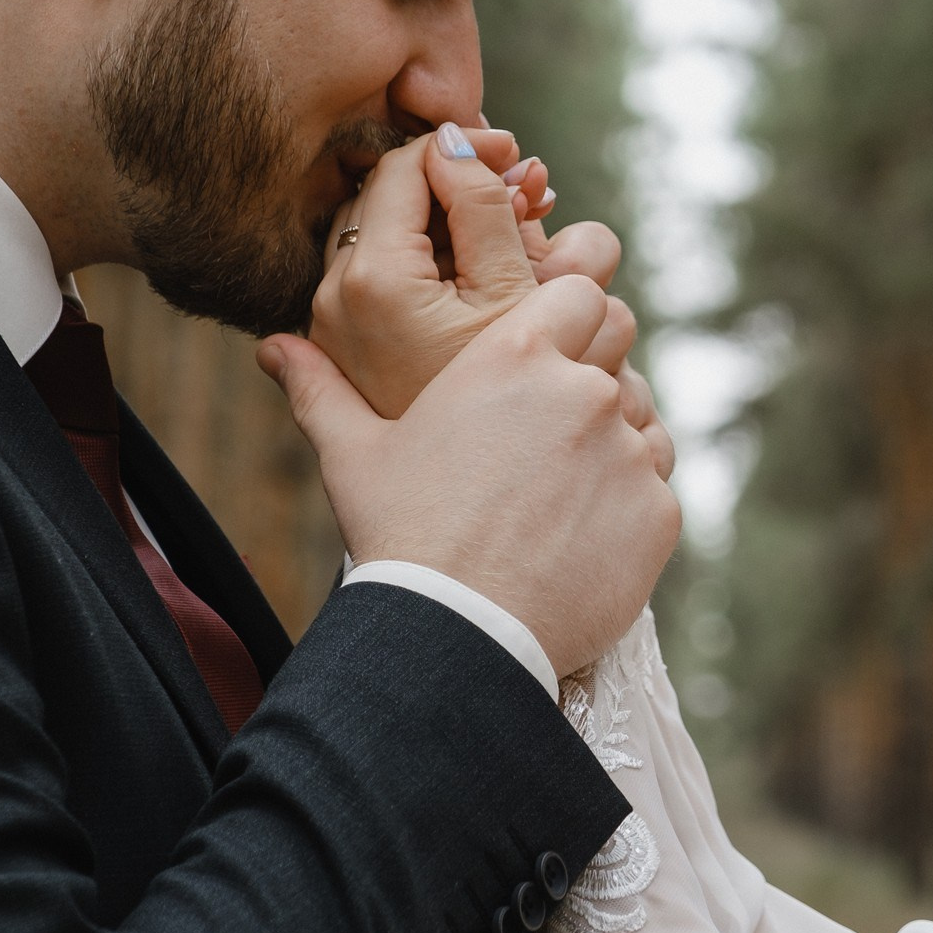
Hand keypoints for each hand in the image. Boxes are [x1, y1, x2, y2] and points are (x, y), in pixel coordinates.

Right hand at [259, 276, 681, 675]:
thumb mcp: (355, 457)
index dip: (569, 320)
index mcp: (515, 356)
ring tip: (553, 503)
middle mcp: (584, 390)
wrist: (460, 637)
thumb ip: (323, 390)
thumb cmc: (402, 539)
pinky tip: (576, 543)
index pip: (581, 294)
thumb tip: (274, 347)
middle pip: (615, 358)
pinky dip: (626, 512)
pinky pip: (654, 493)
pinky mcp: (659, 511)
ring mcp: (630, 451)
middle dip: (589, 387)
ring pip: (641, 428)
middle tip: (543, 443)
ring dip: (611, 451)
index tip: (546, 357)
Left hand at [311, 122, 626, 417]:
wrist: (471, 522)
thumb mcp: (513, 294)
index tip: (516, 159)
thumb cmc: (510, 405)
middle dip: (461, 189)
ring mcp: (335, 330)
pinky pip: (388, 284)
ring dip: (453, 228)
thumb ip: (484, 205)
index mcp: (373, 278)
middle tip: (527, 198)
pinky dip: (437, 270)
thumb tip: (452, 142)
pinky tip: (494, 284)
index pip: (405, 165)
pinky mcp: (349, 355)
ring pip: (390, 238)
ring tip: (524, 244)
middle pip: (392, 199)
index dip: (465, 148)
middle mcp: (335, 300)